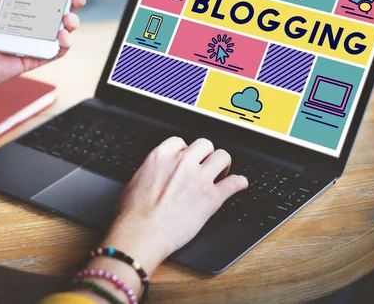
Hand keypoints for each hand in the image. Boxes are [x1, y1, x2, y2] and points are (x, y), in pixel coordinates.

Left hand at [0, 0, 86, 92]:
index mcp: (17, 7)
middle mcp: (28, 23)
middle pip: (57, 10)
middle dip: (72, 2)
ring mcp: (33, 41)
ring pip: (61, 30)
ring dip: (71, 23)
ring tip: (68, 19)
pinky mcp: (34, 58)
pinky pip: (56, 52)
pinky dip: (65, 44)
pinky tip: (63, 36)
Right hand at [101, 137, 247, 274]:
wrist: (143, 232)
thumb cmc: (134, 213)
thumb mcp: (135, 181)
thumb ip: (151, 172)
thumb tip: (154, 175)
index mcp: (161, 156)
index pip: (180, 141)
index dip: (185, 151)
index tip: (186, 159)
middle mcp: (182, 162)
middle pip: (205, 144)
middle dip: (206, 154)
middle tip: (205, 165)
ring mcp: (199, 178)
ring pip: (222, 157)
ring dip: (223, 164)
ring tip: (221, 173)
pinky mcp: (212, 197)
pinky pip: (235, 183)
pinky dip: (239, 183)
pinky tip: (239, 184)